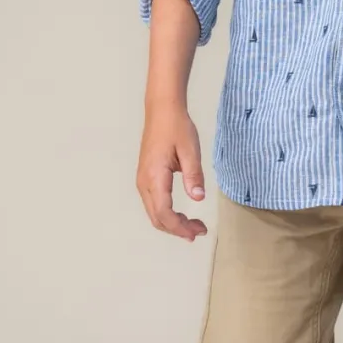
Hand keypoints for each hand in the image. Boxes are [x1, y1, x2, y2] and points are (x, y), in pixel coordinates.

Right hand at [138, 99, 208, 240]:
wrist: (161, 110)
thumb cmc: (176, 127)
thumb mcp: (190, 150)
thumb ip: (193, 176)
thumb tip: (198, 198)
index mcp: (154, 176)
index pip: (164, 213)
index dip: (180, 227)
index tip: (197, 232)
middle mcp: (144, 182)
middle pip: (157, 218)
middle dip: (178, 229)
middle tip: (199, 231)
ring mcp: (143, 180)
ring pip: (154, 213)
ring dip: (173, 223)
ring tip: (194, 226)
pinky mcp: (146, 178)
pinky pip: (153, 204)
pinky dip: (167, 214)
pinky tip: (181, 215)